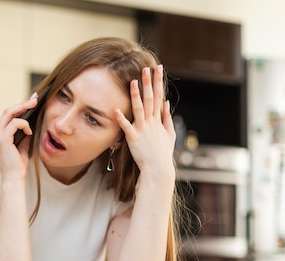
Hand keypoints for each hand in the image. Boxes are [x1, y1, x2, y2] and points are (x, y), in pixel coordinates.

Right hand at [0, 94, 37, 181]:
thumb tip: (30, 123)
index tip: (31, 101)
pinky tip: (29, 132)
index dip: (19, 107)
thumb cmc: (18, 166)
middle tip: (35, 99)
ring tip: (34, 106)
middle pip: (7, 111)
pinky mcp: (1, 138)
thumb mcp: (22, 146)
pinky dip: (24, 125)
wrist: (14, 178)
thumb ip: (24, 135)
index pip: (7, 117)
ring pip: (9, 113)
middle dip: (22, 103)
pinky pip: (14, 123)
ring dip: (23, 108)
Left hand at [114, 65, 175, 180]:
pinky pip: (126, 127)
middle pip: (150, 99)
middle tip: (146, 68)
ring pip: (139, 109)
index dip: (158, 81)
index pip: (159, 96)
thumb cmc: (162, 153)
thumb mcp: (169, 134)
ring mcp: (142, 129)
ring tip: (133, 82)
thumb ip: (167, 118)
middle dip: (148, 83)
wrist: (158, 168)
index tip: (158, 68)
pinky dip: (121, 118)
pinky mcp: (133, 138)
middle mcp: (151, 122)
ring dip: (136, 95)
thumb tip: (166, 103)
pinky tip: (115, 109)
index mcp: (158, 120)